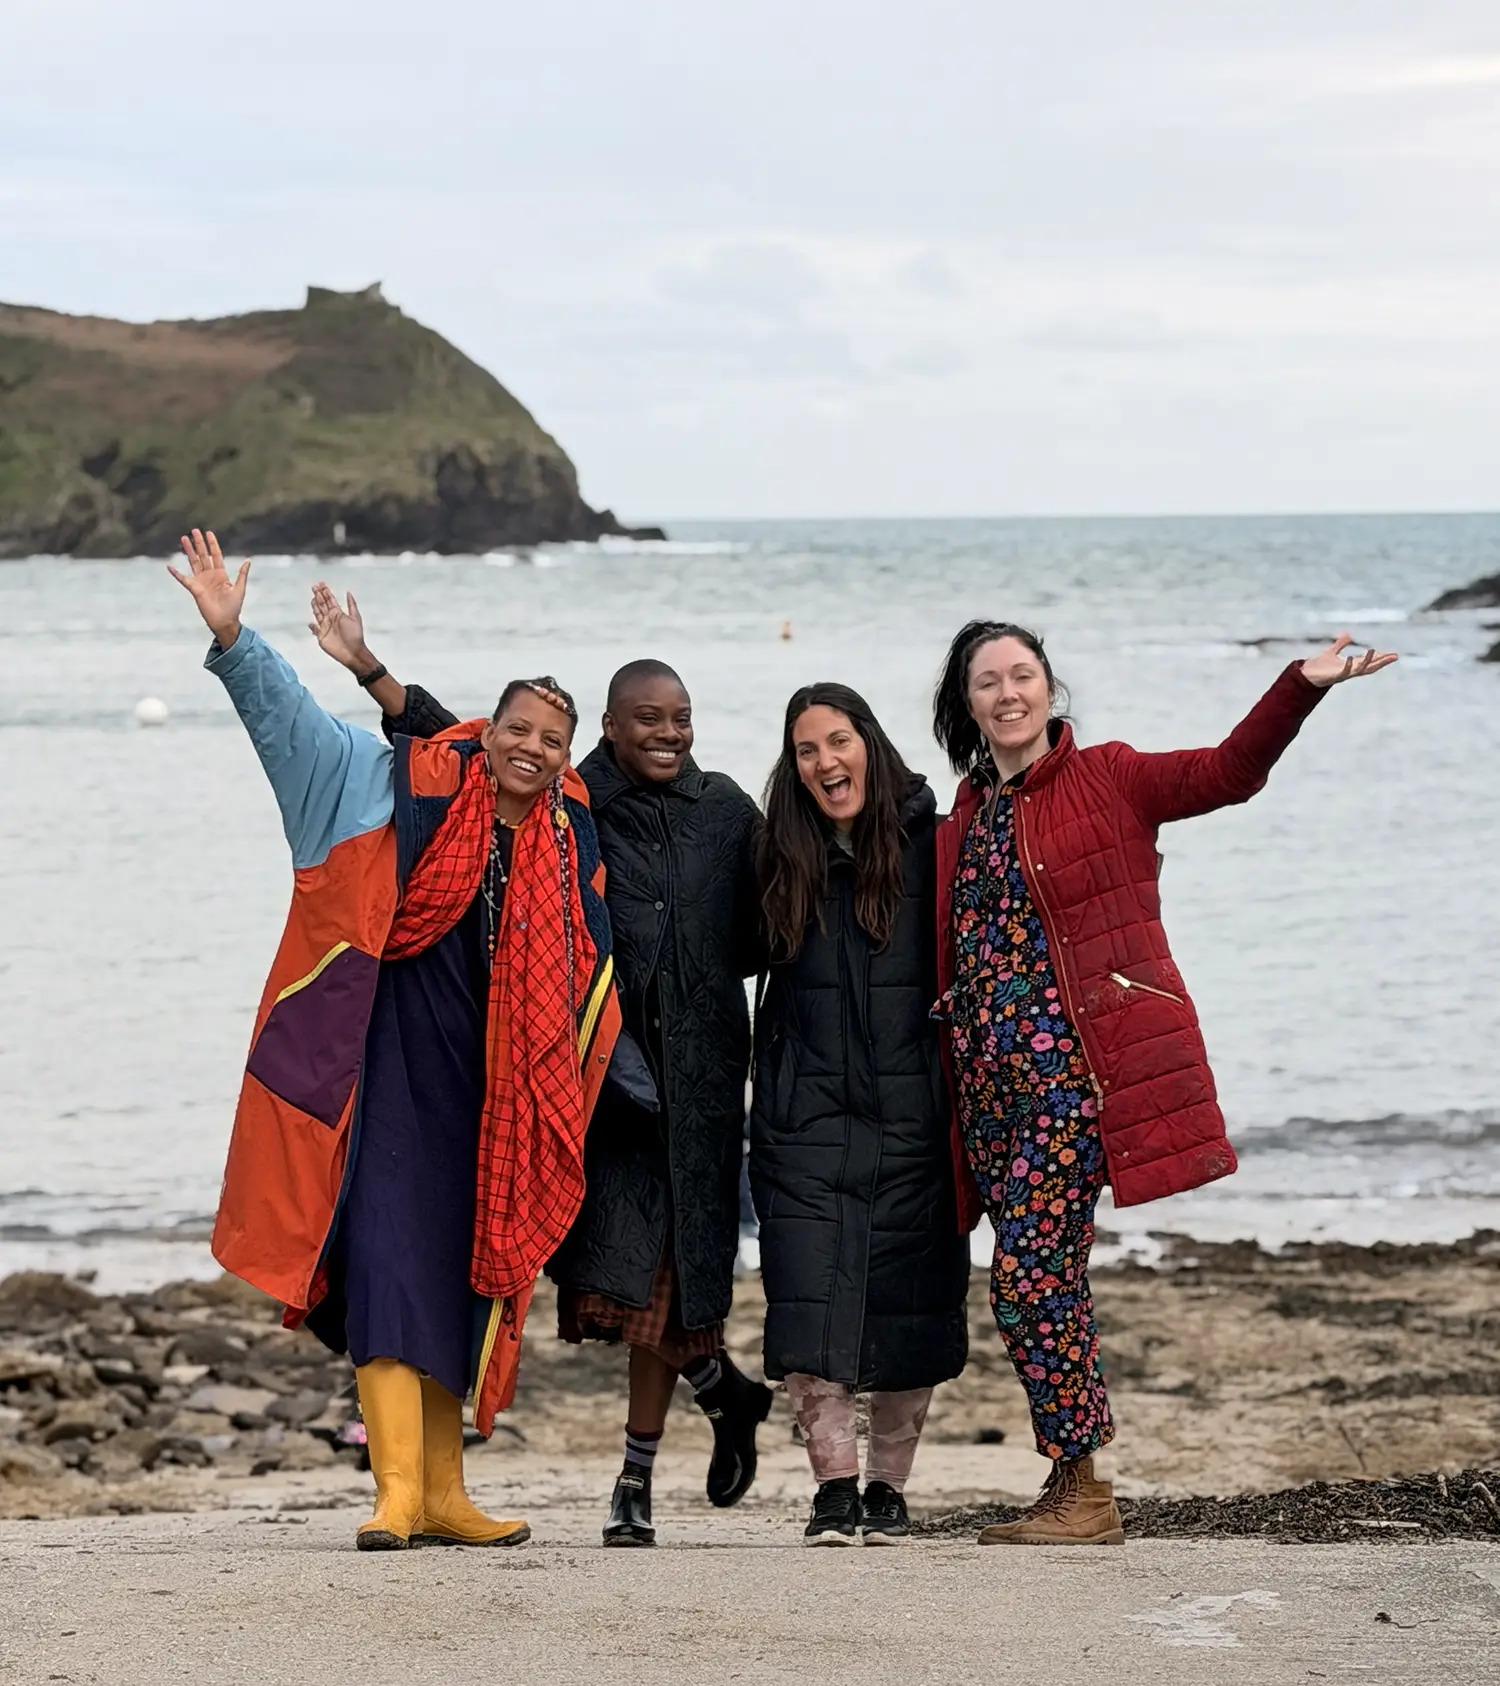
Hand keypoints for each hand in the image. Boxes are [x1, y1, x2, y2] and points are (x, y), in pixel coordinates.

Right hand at [168, 529, 247, 646]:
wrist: (225, 621)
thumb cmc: (234, 607)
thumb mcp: (240, 588)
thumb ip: (242, 574)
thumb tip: (248, 560)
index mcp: (221, 574)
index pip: (215, 555)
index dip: (212, 544)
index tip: (209, 533)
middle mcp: (210, 575)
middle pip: (203, 555)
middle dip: (199, 543)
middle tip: (194, 530)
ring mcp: (201, 581)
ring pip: (193, 562)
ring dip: (189, 551)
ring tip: (184, 538)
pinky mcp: (194, 589)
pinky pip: (183, 579)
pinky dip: (176, 574)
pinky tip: (170, 566)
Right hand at [308, 581, 375, 673]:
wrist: (352, 652)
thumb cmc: (355, 635)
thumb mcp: (355, 617)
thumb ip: (351, 605)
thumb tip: (348, 592)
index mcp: (338, 614)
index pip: (330, 600)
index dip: (325, 592)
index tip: (321, 583)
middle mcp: (331, 619)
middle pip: (322, 605)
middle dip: (318, 595)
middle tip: (314, 586)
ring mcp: (325, 627)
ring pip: (318, 614)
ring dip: (315, 606)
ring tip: (313, 597)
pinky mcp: (321, 637)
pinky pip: (315, 630)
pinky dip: (313, 626)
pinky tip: (311, 623)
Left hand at [1301, 632, 1397, 688]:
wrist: (1305, 676)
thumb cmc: (1319, 666)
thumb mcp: (1331, 652)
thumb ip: (1340, 644)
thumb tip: (1348, 634)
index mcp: (1351, 665)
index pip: (1370, 661)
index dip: (1381, 658)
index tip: (1393, 654)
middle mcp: (1350, 671)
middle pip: (1370, 667)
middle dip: (1382, 662)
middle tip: (1395, 656)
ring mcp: (1343, 674)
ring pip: (1359, 669)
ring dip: (1367, 661)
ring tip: (1373, 650)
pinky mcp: (1333, 677)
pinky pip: (1343, 672)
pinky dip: (1347, 666)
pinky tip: (1351, 658)